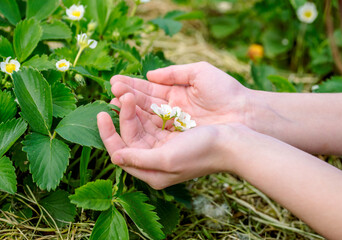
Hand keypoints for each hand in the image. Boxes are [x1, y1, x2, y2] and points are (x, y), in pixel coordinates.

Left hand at [97, 92, 237, 188]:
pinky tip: (139, 99)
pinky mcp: (173, 136)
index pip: (120, 153)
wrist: (232, 143)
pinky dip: (144, 110)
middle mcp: (155, 161)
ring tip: (125, 92)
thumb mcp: (168, 159)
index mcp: (152, 172)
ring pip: (140, 127)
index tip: (102, 113)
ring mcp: (164, 148)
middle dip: (123, 116)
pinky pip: (152, 122)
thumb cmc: (202, 152)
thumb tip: (115, 157)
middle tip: (120, 95)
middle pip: (130, 137)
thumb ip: (139, 159)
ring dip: (132, 111)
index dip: (108, 134)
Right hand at [110, 62, 250, 125]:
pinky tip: (125, 121)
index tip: (115, 82)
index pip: (149, 90)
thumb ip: (174, 72)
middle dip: (126, 99)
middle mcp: (172, 112)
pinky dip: (140, 128)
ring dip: (129, 112)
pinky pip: (154, 134)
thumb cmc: (226, 92)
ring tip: (113, 102)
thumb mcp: (201, 73)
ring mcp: (174, 127)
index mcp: (177, 94)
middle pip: (144, 106)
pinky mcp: (176, 141)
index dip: (132, 86)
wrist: (245, 114)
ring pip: (145, 120)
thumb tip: (149, 74)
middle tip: (111, 92)